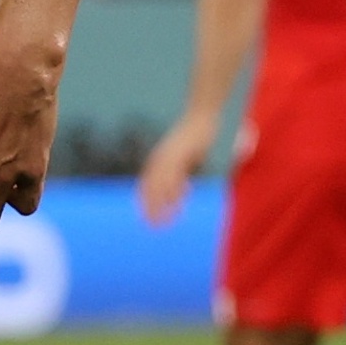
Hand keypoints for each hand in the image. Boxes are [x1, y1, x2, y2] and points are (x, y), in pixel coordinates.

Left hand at [137, 112, 214, 227]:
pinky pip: (175, 178)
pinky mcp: (180, 156)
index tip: (145, 217)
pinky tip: (178, 206)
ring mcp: (169, 158)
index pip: (146, 184)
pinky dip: (176, 193)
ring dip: (162, 205)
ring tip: (165, 222)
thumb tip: (181, 189)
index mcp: (158, 160)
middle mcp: (159, 160)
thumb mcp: (185, 158)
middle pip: (150, 188)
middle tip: (151, 226)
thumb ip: (181, 173)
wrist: (200, 118)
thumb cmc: (195, 138)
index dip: (145, 201)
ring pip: (161, 186)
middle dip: (150, 208)